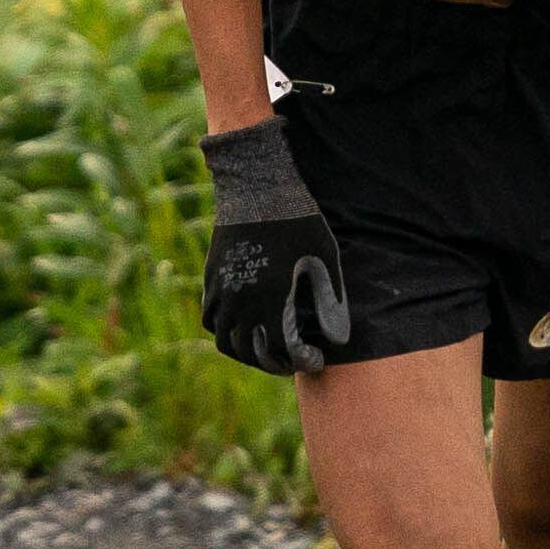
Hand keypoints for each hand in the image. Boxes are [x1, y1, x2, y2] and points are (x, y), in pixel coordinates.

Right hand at [197, 119, 351, 373]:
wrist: (257, 185)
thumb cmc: (298, 219)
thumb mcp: (324, 258)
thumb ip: (331, 301)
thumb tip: (338, 340)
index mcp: (269, 298)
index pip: (281, 350)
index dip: (301, 361)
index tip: (316, 360)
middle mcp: (239, 300)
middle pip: (250, 352)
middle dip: (274, 363)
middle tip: (293, 360)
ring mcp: (220, 290)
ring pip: (225, 340)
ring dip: (247, 352)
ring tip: (268, 349)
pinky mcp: (211, 278)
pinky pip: (211, 319)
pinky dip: (226, 331)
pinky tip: (246, 324)